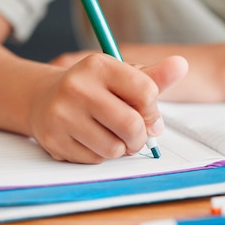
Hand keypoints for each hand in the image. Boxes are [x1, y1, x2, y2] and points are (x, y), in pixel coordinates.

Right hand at [29, 53, 187, 163]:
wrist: (43, 97)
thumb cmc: (94, 88)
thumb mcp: (123, 76)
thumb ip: (155, 76)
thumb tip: (182, 65)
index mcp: (99, 65)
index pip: (146, 92)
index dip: (152, 111)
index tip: (147, 114)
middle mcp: (77, 86)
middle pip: (132, 125)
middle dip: (140, 137)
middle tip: (136, 136)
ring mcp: (62, 114)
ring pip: (114, 149)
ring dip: (121, 148)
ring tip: (112, 136)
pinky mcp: (53, 139)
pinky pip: (94, 159)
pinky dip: (100, 155)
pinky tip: (92, 140)